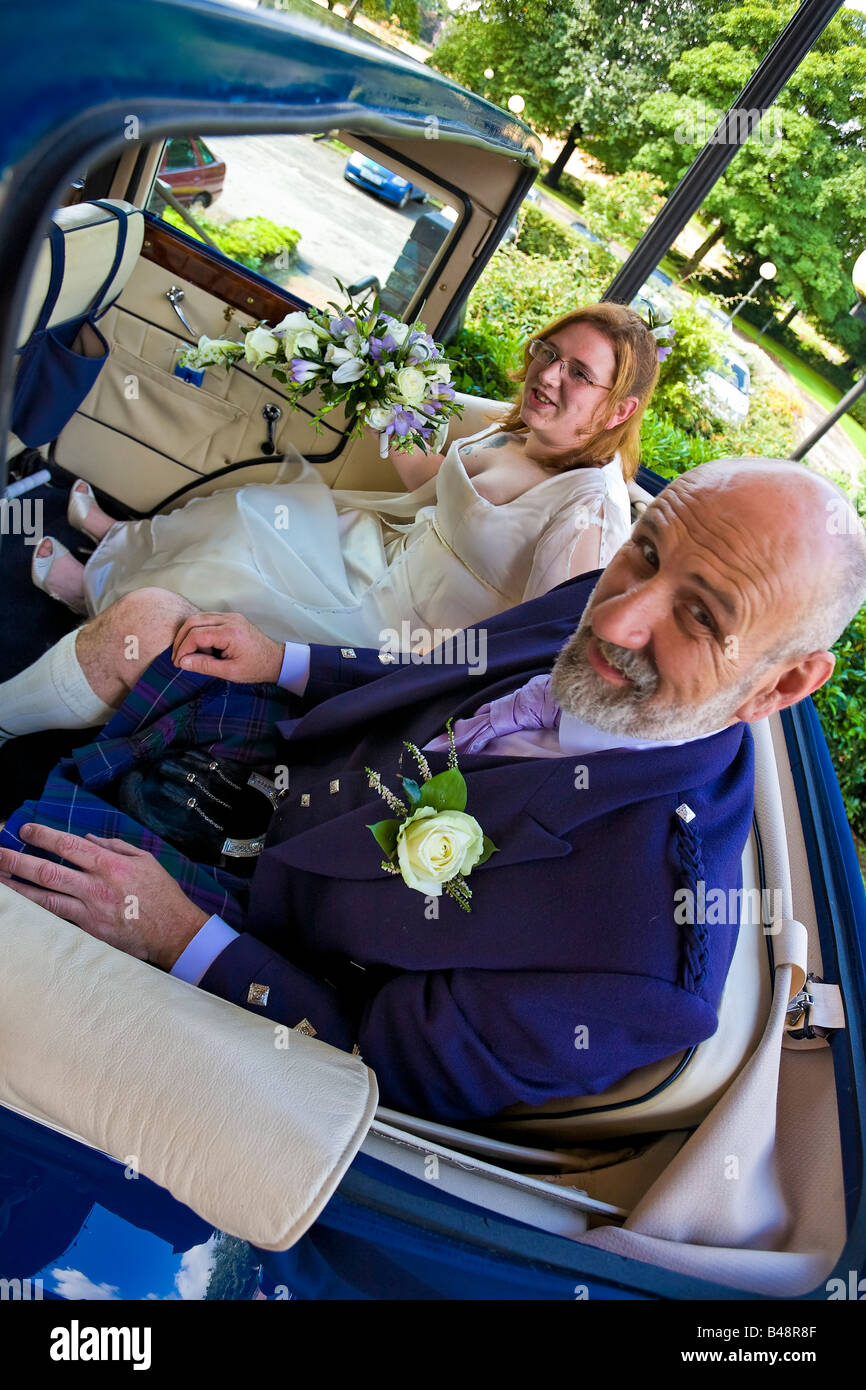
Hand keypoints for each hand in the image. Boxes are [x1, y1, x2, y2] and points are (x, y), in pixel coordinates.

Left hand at [0, 824, 208, 969]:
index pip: (68, 845)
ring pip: (45, 898)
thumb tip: (88, 838)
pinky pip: (57, 919)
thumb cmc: (162, 895)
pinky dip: (37, 912)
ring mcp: (90, 910)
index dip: (43, 836)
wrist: (174, 932)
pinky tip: (20, 907)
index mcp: (109, 864)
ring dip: (18, 889)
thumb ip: (115, 846)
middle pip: (48, 871)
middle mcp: (95, 886)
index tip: (24, 830)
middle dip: (18, 861)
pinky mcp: (89, 931)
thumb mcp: (145, 860)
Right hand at [171, 611, 282, 682]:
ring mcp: (230, 616)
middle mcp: (230, 620)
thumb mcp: (229, 672)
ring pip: (198, 617)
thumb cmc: (255, 668)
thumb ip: (205, 666)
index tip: (179, 663)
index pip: (197, 634)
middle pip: (193, 621)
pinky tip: (201, 647)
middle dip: (181, 639)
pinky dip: (198, 630)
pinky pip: (207, 619)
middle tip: (178, 657)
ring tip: (190, 654)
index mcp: (230, 633)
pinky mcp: (230, 618)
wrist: (275, 660)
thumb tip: (183, 662)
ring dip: (189, 634)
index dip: (183, 648)